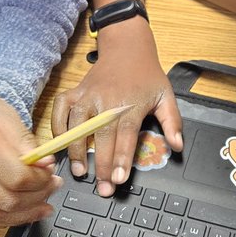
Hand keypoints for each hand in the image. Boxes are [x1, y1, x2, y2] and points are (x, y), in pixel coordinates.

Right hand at [0, 66, 60, 225]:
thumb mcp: (1, 112)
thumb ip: (24, 141)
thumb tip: (47, 164)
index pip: (19, 178)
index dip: (41, 181)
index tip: (51, 174)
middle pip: (8, 201)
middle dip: (37, 199)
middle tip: (50, 189)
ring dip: (21, 216)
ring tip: (39, 206)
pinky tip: (14, 209)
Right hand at [52, 23, 182, 196]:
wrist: (127, 48)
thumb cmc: (146, 75)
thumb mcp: (166, 96)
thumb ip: (172, 122)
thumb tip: (177, 146)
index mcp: (131, 104)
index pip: (125, 136)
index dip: (122, 159)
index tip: (119, 179)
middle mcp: (107, 101)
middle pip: (102, 138)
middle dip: (102, 166)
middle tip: (103, 189)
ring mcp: (88, 96)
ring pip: (78, 127)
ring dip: (77, 151)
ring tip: (80, 172)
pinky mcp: (75, 92)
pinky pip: (61, 111)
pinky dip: (58, 128)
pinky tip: (61, 145)